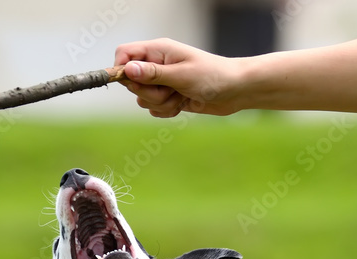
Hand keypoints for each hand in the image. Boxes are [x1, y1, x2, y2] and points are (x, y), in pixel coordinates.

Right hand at [114, 38, 242, 117]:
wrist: (234, 90)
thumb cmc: (211, 75)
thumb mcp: (180, 74)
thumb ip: (152, 74)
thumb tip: (127, 69)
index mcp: (159, 50)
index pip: (125, 54)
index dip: (122, 69)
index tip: (132, 83)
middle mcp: (157, 64)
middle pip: (132, 82)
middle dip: (149, 93)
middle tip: (170, 90)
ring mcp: (162, 81)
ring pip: (143, 99)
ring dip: (160, 104)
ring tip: (180, 96)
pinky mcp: (168, 97)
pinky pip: (154, 110)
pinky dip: (167, 111)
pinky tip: (183, 104)